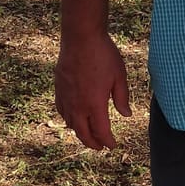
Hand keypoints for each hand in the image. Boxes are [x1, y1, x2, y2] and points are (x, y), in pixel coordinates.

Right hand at [54, 33, 131, 148]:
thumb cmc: (103, 55)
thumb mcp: (119, 76)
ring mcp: (66, 98)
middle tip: (100, 147)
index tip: (113, 145)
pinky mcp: (59, 89)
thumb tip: (126, 115)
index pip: (101, 131)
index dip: (107, 141)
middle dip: (93, 143)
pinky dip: (68, 119)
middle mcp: (78, 106)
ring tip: (88, 135)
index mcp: (95, 104)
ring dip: (80, 133)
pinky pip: (61, 111)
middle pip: (83, 133)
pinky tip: (72, 118)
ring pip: (71, 124)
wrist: (81, 38)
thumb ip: (122, 98)